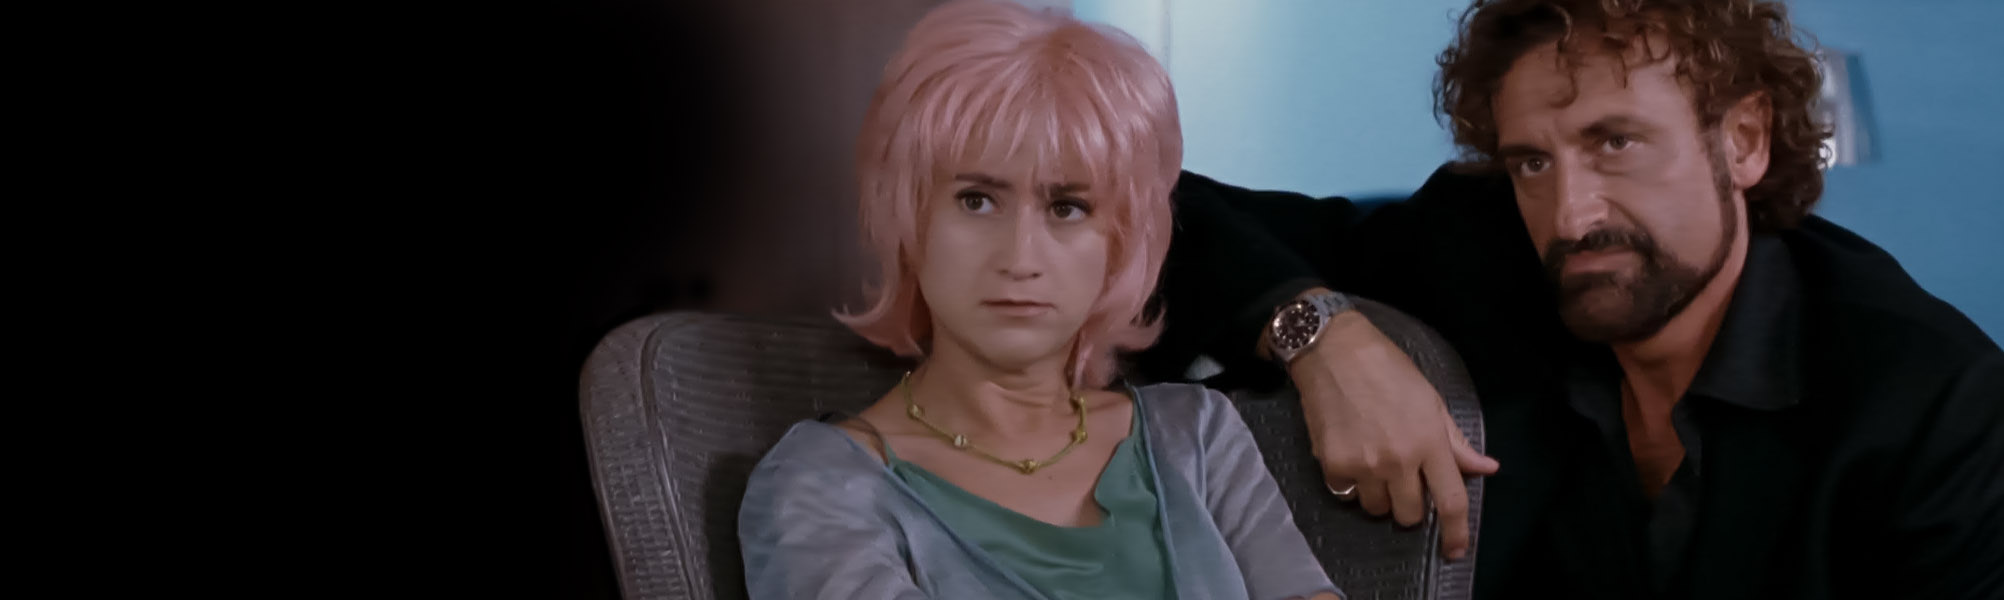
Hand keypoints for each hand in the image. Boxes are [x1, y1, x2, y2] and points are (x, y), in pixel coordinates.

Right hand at [1284, 297, 1498, 559]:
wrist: (1334, 351)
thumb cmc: (1388, 370)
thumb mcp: (1432, 401)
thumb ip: (1456, 442)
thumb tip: (1486, 468)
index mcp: (1429, 442)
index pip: (1451, 501)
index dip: (1456, 533)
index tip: (1455, 550)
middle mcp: (1399, 460)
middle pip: (1410, 515)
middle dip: (1410, 507)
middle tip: (1403, 483)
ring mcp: (1364, 465)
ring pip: (1376, 510)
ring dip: (1379, 497)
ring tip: (1374, 467)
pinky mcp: (1333, 464)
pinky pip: (1346, 495)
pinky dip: (1350, 485)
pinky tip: (1351, 458)